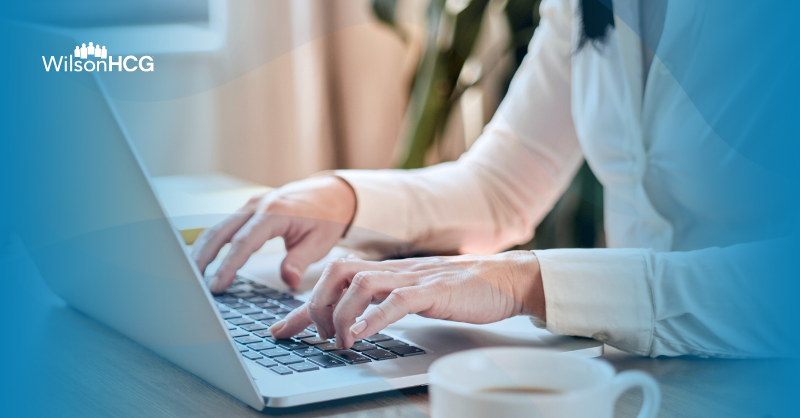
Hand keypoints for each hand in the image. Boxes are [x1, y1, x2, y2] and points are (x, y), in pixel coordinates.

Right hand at [191, 176, 355, 292]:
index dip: (228, 265)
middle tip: (193, 284)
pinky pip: (224, 226)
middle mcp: (258, 205)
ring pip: (218, 227)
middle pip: (220, 231)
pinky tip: (203, 260)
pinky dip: (212, 243)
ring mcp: (251, 205)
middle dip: (203, 258)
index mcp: (275, 212)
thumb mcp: (320, 242)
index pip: (244, 242)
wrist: (331, 194)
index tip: (217, 285)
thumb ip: (300, 261)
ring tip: (192, 276)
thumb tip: (288, 281)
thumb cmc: (327, 218)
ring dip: (203, 251)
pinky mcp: (248, 209)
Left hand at [270, 251, 544, 348]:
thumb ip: (386, 302)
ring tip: (340, 342)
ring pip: (360, 283)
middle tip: (316, 335)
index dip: (302, 308)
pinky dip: (374, 317)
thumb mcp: (415, 295)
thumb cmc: (463, 289)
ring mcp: (412, 278)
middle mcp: (393, 270)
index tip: (280, 330)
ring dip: (341, 315)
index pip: (333, 281)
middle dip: (316, 305)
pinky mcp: (434, 291)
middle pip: (336, 272)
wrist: (506, 278)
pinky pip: (397, 300)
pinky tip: (362, 334)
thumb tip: (356, 323)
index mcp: (386, 271)